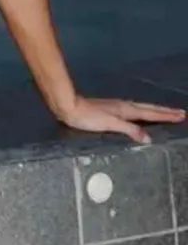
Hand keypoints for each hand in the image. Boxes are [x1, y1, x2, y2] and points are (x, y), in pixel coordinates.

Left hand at [58, 95, 185, 143]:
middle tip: (180, 112)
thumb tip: (148, 138)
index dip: (165, 115)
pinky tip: (138, 115)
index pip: (150, 113)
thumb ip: (129, 129)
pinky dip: (142, 112)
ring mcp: (116, 107)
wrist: (68, 107)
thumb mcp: (109, 124)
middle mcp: (123, 106)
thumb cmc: (88, 117)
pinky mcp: (109, 110)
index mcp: (126, 110)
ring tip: (165, 113)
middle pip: (148, 109)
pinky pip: (133, 111)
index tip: (181, 115)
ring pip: (141, 108)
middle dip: (164, 111)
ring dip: (154, 110)